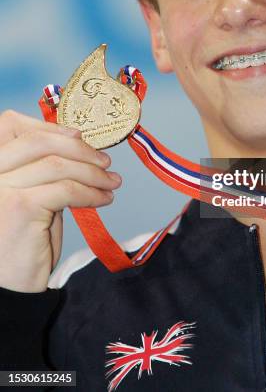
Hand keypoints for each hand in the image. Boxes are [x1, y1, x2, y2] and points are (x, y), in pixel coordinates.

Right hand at [0, 110, 121, 291]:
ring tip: (111, 183)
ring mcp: (0, 188)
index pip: (10, 125)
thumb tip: (77, 145)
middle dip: (79, 149)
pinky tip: (103, 199)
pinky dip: (91, 192)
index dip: (47, 127)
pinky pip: (66, 189)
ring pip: (58, 165)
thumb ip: (42, 169)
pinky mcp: (19, 207)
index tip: (79, 137)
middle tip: (105, 163)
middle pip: (37, 141)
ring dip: (93, 173)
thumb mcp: (31, 194)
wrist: (10, 285)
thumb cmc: (23, 239)